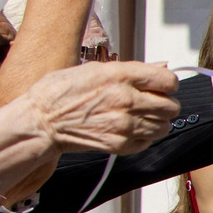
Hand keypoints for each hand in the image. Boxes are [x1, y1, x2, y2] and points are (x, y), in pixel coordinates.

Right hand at [24, 62, 179, 153]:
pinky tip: (129, 128)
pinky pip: (149, 141)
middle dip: (165, 103)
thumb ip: (131, 69)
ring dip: (156, 121)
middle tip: (151, 102)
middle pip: (171, 106)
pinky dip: (144, 136)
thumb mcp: (94, 68)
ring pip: (164, 126)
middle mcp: (126, 100)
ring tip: (139, 116)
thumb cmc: (60, 93)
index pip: (168, 80)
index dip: (167, 83)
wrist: (41, 122)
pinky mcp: (120, 144)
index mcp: (119, 76)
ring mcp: (124, 125)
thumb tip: (160, 67)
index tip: (161, 85)